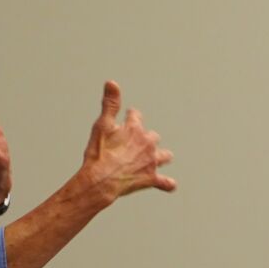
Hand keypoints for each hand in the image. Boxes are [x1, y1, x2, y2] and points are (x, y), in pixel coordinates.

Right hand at [81, 80, 175, 200]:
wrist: (101, 181)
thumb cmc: (99, 153)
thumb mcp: (102, 126)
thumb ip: (110, 104)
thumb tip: (112, 82)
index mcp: (135, 129)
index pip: (136, 116)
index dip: (131, 116)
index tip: (129, 115)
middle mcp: (147, 143)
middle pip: (152, 136)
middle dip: (146, 137)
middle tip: (138, 141)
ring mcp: (151, 162)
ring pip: (164, 156)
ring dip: (162, 156)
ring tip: (160, 157)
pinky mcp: (151, 179)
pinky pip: (165, 182)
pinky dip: (167, 183)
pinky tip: (169, 185)